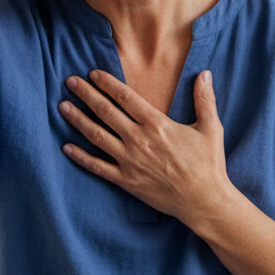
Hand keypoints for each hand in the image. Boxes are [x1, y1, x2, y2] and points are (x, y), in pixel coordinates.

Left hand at [59, 69, 234, 226]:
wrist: (203, 201)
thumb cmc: (208, 164)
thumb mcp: (211, 127)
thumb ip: (205, 98)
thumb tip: (205, 73)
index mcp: (157, 124)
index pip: (125, 97)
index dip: (107, 83)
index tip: (92, 73)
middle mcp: (139, 140)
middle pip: (105, 111)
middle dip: (86, 94)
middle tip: (70, 81)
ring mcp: (130, 161)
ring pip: (96, 135)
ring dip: (77, 119)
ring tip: (63, 106)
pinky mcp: (126, 180)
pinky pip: (97, 167)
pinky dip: (80, 157)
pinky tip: (66, 147)